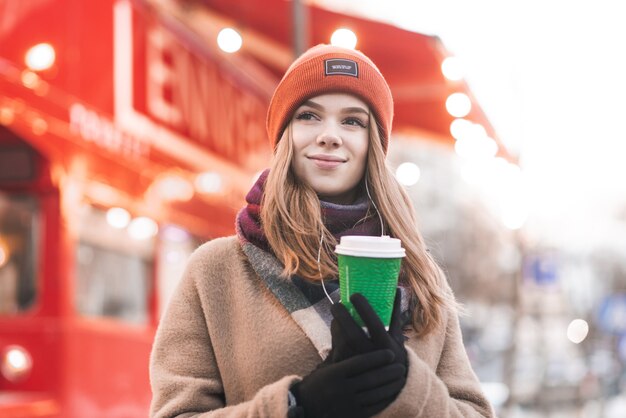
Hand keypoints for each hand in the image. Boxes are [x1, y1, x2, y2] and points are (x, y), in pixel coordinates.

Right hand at [291, 349, 405, 417]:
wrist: (306, 407)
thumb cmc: (319, 382)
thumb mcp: (327, 366)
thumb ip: (342, 353)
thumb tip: (355, 329)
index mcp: (333, 373)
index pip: (359, 363)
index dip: (377, 358)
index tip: (391, 353)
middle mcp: (340, 389)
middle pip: (370, 379)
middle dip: (389, 372)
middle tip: (401, 365)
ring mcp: (346, 404)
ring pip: (374, 394)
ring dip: (390, 385)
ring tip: (400, 377)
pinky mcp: (352, 416)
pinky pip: (373, 407)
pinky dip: (385, 399)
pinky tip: (392, 392)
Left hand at [327, 289, 407, 371]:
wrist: (386, 381)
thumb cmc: (392, 352)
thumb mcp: (397, 337)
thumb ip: (396, 315)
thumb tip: (397, 289)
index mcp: (387, 346)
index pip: (375, 326)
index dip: (365, 310)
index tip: (355, 295)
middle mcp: (373, 356)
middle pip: (353, 335)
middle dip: (343, 317)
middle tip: (337, 303)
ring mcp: (359, 363)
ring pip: (343, 342)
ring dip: (337, 325)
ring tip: (337, 312)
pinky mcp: (347, 366)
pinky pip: (336, 348)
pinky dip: (335, 333)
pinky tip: (336, 324)